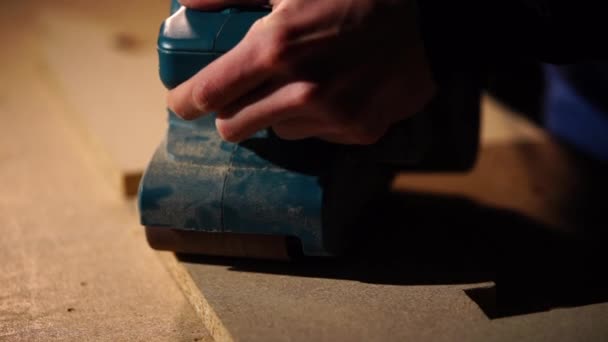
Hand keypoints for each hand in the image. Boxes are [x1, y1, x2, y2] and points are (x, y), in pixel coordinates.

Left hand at [169, 0, 435, 143]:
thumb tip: (186, 1)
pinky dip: (313, 120)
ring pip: (276, 132)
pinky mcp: (358, 132)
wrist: (428, 18)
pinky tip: (332, 94)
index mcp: (276, 49)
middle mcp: (300, 91)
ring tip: (298, 86)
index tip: (183, 102)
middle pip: (234, 127)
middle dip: (230, 112)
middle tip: (240, 95)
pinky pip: (315, 136)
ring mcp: (332, 117)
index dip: (186, 101)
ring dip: (275, 114)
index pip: (208, 94)